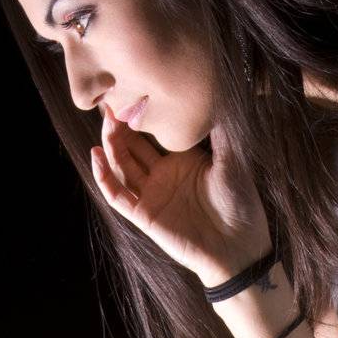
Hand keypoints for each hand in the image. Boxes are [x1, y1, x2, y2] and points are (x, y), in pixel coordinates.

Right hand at [90, 107, 272, 286]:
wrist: (238, 248)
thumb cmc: (240, 205)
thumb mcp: (233, 160)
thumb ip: (220, 131)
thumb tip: (217, 94)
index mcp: (183, 160)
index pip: (154, 134)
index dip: (142, 115)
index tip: (133, 89)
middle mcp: (163, 175)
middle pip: (132, 146)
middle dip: (120, 125)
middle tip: (111, 100)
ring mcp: (152, 195)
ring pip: (122, 166)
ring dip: (111, 144)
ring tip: (106, 121)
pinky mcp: (144, 215)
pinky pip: (118, 195)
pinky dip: (104, 177)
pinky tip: (96, 155)